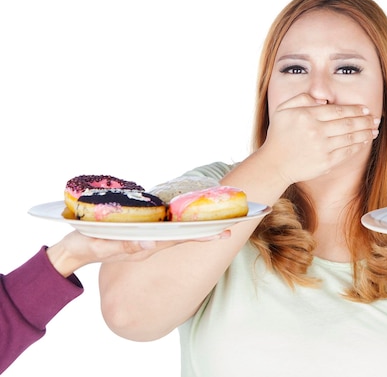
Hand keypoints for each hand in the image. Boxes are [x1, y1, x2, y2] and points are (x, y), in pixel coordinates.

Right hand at [46, 229, 229, 276]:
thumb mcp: (100, 245)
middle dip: (207, 229)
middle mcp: (151, 242)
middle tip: (233, 223)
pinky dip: (180, 222)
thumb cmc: (86, 246)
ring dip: (197, 225)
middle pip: (184, 234)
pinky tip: (191, 216)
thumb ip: (123, 245)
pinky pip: (165, 227)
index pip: (179, 239)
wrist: (73, 251)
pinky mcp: (140, 231)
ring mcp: (146, 238)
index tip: (223, 233)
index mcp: (145, 246)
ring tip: (220, 217)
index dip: (202, 235)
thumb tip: (150, 244)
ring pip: (177, 231)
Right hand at [260, 94, 379, 183]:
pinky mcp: (326, 163)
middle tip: (375, 118)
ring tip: (374, 129)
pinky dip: (358, 146)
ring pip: (351, 138)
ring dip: (366, 132)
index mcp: (307, 116)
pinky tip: (364, 141)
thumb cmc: (279, 135)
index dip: (355, 109)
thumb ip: (302, 98)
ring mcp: (322, 148)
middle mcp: (316, 131)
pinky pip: (347, 152)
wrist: (274, 164)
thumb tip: (323, 99)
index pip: (338, 110)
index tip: (365, 109)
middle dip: (365, 120)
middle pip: (348, 123)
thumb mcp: (283, 109)